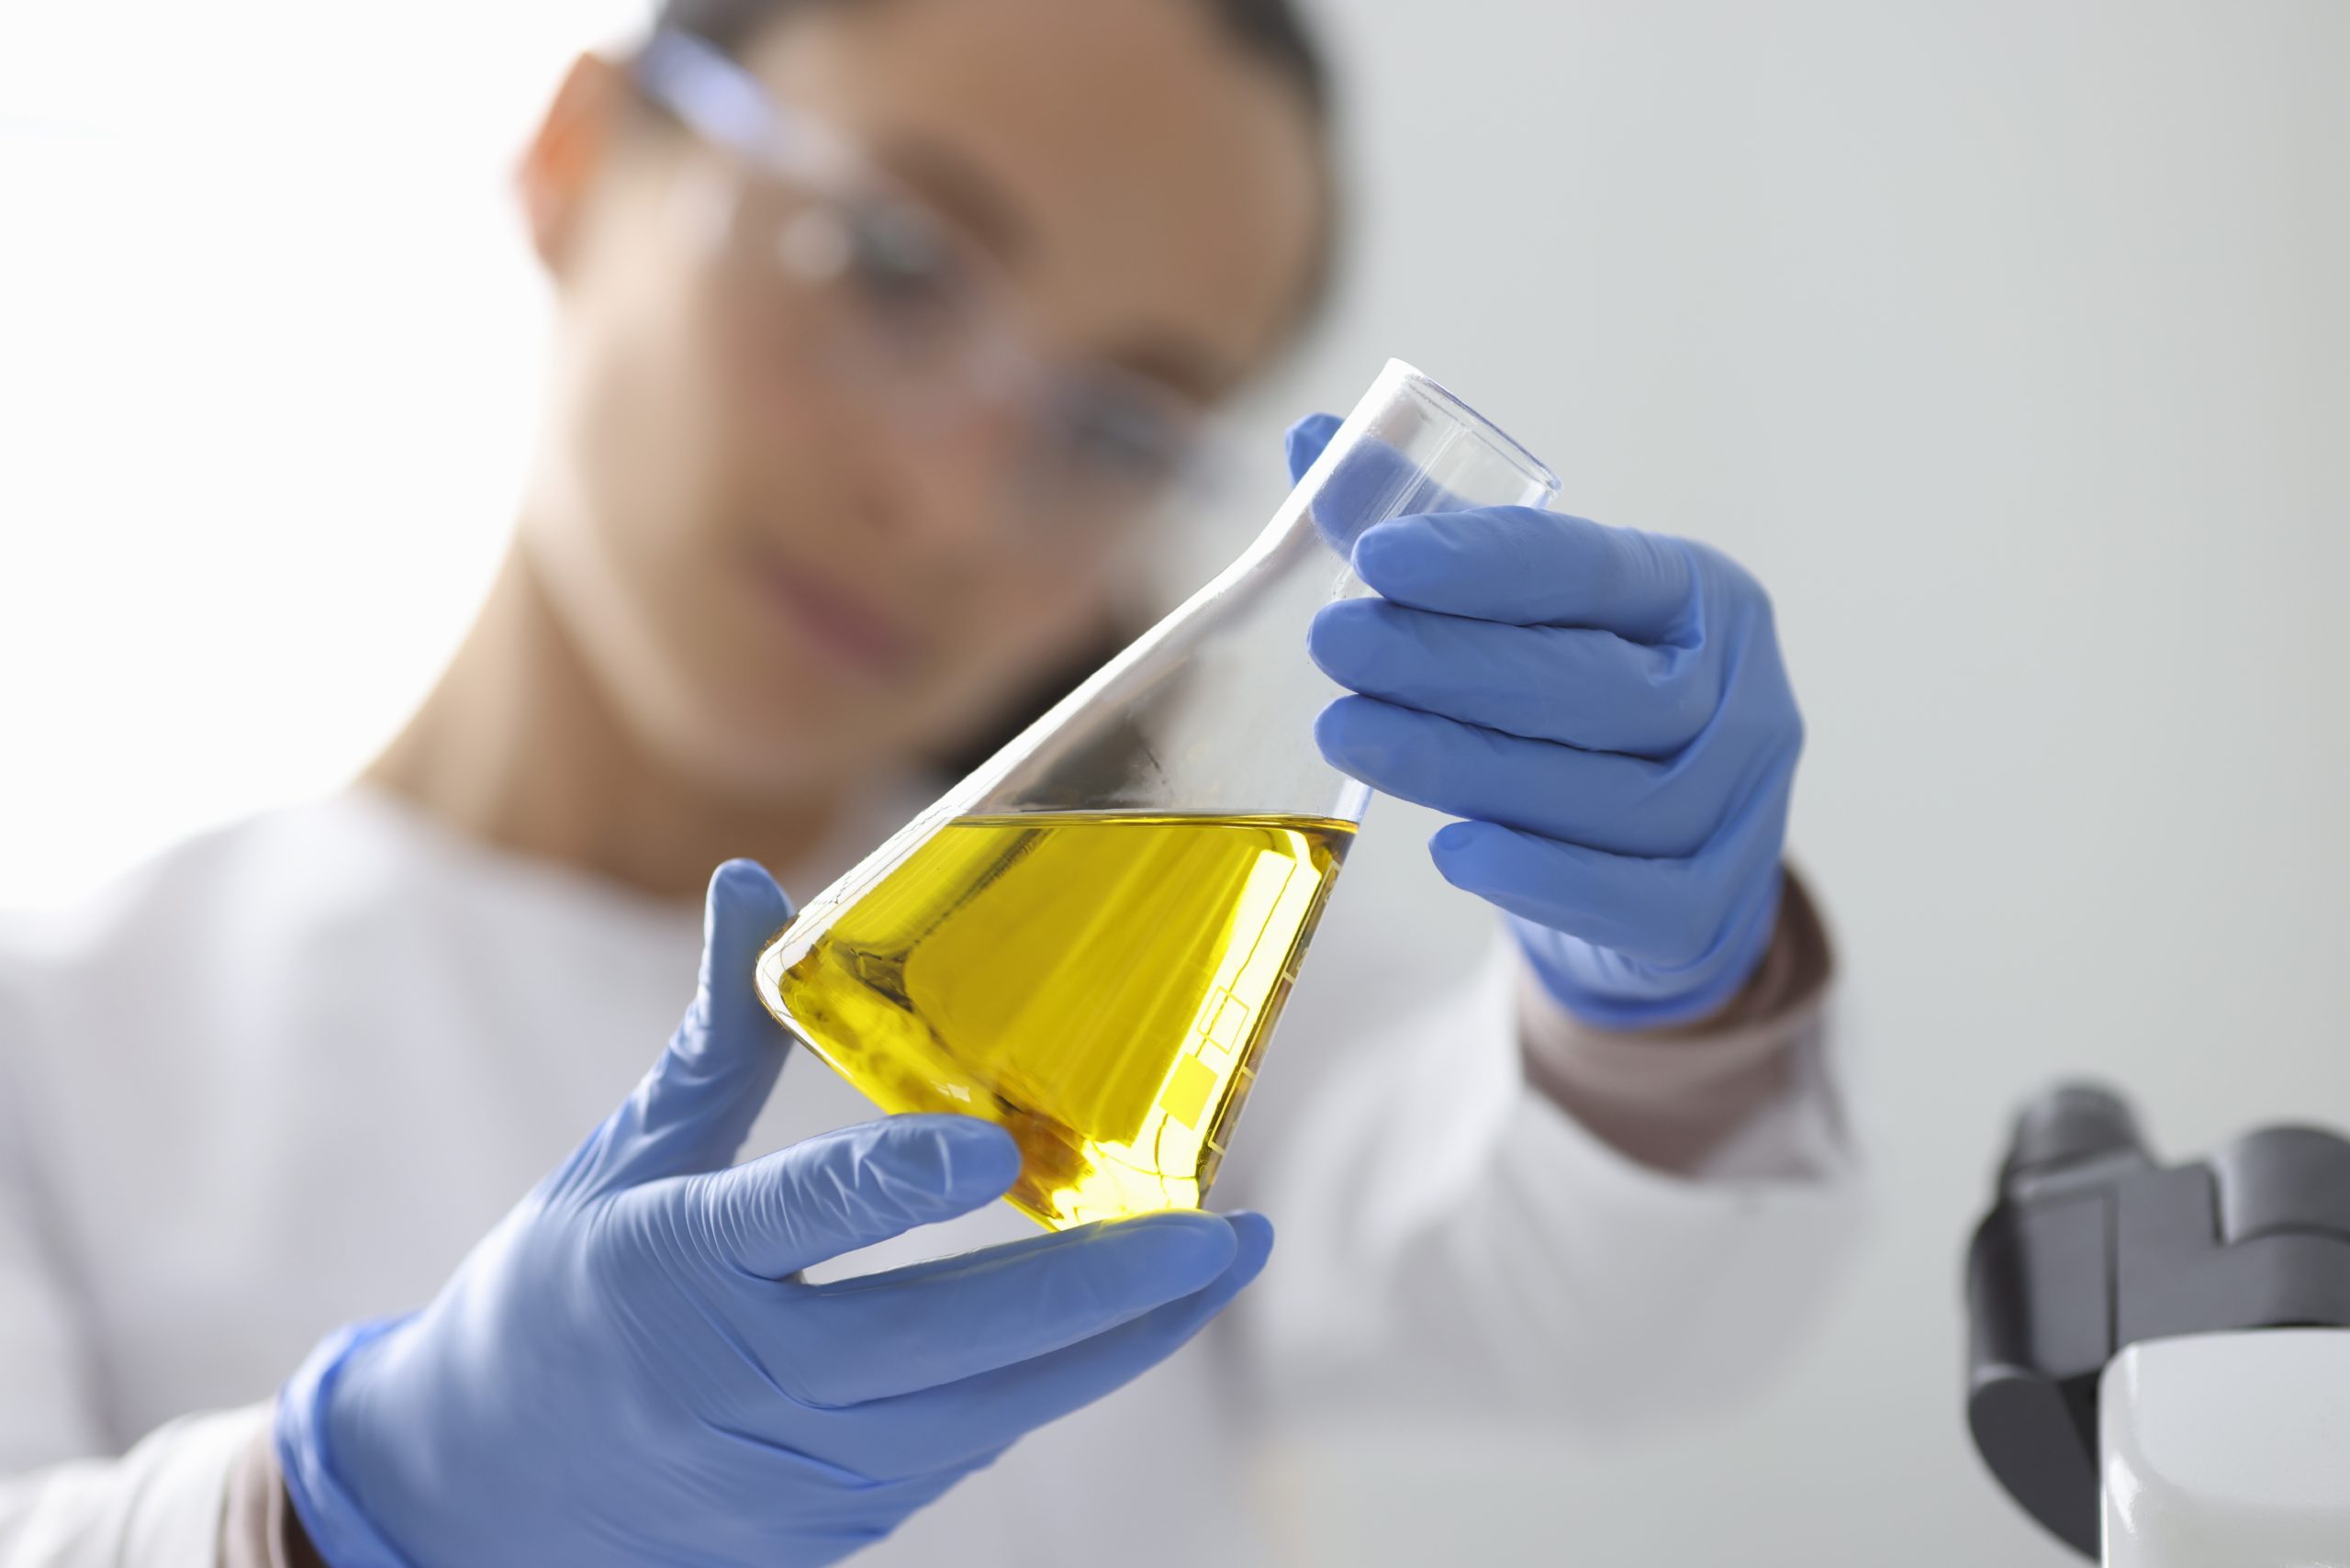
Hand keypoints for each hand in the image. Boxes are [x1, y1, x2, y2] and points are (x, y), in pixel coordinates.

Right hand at [276, 861, 1272, 1567]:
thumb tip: (750, 885)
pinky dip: (1052, 1384)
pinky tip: (1128, 1324)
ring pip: (991, 1410)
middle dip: (1104, 1287)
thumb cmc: (547, 1311)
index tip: (997, 1146)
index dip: (896, 1182)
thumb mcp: (615, 1167)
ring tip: (1216, 1267)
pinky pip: (969, 1447)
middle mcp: (747, 1380)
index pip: (799, 1217)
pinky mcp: (835, 1520)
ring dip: (1116, 1341)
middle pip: (949, 1338)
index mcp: (673, 1269)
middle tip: (1226, 1230)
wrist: (476, 1508)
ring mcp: (800, 1466)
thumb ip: (712, 1040)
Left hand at [1288, 416, 1799, 1030]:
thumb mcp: (1524, 617)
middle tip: (1334, 644)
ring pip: (1604, 792)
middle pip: (1595, 684)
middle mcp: (1737, 696)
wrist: (1657, 865)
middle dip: (1452, 662)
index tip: (1375, 557)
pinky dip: (1542, 875)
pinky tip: (1452, 849)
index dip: (1485, 563)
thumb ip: (1430, 536)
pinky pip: (1631, 897)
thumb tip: (1312, 441)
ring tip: (1349, 731)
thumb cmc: (1573, 713)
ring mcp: (1738, 809)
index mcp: (1696, 596)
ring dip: (1466, 763)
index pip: (1593, 570)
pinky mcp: (1711, 908)